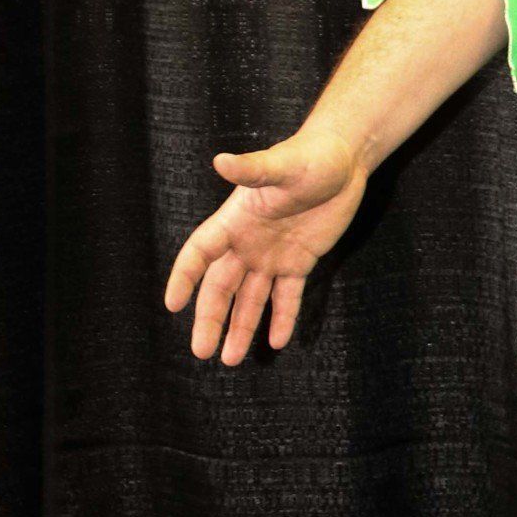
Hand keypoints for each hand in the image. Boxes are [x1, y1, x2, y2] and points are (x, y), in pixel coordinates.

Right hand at [164, 125, 368, 362]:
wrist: (343, 160)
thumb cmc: (309, 156)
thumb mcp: (281, 165)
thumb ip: (252, 170)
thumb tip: (221, 161)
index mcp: (235, 220)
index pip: (200, 253)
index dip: (185, 277)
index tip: (172, 305)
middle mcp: (248, 243)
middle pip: (221, 287)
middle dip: (210, 319)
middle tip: (201, 351)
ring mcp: (273, 255)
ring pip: (251, 298)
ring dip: (240, 328)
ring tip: (230, 359)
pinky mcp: (300, 261)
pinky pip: (288, 297)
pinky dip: (282, 318)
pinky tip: (277, 342)